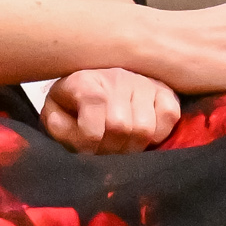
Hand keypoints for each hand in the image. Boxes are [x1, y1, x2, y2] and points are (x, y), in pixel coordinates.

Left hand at [40, 67, 181, 152]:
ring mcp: (143, 82)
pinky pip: (169, 117)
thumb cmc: (74, 104)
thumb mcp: (56, 113)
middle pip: (120, 127)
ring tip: (123, 143)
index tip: (87, 146)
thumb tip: (66, 127)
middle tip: (106, 148)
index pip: (92, 115)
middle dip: (111, 148)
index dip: (88, 141)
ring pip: (144, 128)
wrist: (96, 83)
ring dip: (132, 145)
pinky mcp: (165, 91)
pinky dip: (158, 133)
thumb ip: (57, 126)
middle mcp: (116, 77)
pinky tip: (144, 134)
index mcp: (83, 81)